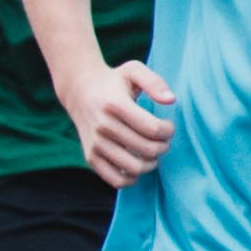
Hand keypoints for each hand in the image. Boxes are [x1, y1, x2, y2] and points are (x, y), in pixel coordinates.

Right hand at [69, 60, 175, 186]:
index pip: (153, 129)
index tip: (167, 126)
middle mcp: (103, 126)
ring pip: (134, 167)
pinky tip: (137, 164)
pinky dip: (132, 178)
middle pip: (147, 149)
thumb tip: (171, 100)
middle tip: (162, 140)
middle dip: (163, 146)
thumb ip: (154, 82)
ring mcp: (95, 144)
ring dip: (152, 163)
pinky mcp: (90, 157)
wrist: (79, 90)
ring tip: (152, 151)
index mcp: (115, 105)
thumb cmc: (113, 81)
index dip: (168, 131)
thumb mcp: (133, 71)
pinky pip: (116, 180)